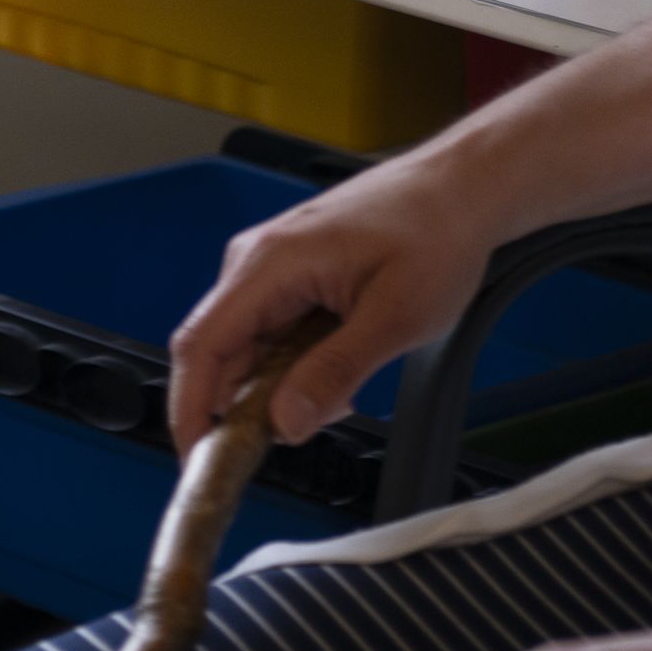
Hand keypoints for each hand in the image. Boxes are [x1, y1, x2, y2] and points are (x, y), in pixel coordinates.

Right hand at [168, 144, 499, 450]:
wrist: (461, 188)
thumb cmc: (436, 232)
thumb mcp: (395, 317)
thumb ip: (334, 372)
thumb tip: (285, 423)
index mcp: (270, 264)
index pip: (200, 346)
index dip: (190, 410)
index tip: (199, 462)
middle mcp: (257, 261)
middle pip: (220, 354)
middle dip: (248, 407)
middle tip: (296, 438)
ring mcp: (272, 266)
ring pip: (250, 348)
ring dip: (280, 386)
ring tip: (342, 394)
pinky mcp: (291, 274)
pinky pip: (273, 333)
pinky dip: (296, 365)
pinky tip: (341, 368)